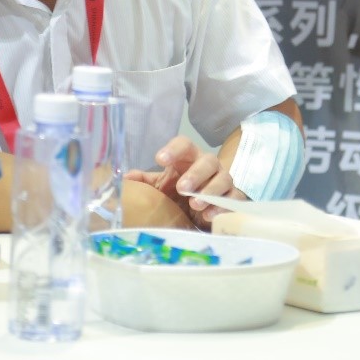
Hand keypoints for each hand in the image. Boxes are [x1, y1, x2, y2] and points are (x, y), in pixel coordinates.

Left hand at [125, 136, 241, 229]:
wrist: (202, 212)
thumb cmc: (179, 195)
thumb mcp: (161, 187)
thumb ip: (145, 182)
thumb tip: (126, 178)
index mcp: (189, 158)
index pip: (184, 145)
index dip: (173, 149)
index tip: (159, 159)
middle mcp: (208, 166)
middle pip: (207, 160)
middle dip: (195, 174)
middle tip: (182, 188)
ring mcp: (223, 181)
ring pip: (223, 179)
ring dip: (209, 191)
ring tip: (194, 204)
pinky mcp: (233, 199)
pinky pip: (233, 199)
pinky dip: (222, 207)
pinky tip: (209, 215)